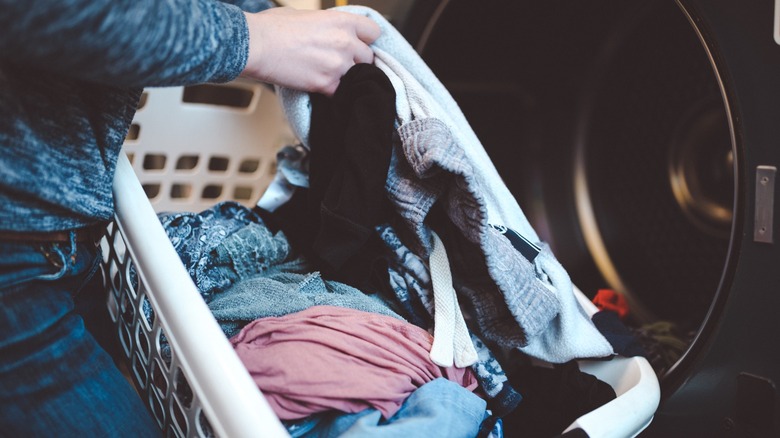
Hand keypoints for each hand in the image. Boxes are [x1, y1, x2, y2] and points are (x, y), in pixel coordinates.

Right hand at [241, 7, 379, 95]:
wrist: (256, 45)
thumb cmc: (273, 28)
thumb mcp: (306, 15)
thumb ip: (326, 25)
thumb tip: (327, 31)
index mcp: (342, 21)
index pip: (373, 33)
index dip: (365, 40)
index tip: (358, 45)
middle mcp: (345, 42)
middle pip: (368, 58)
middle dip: (356, 61)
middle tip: (340, 63)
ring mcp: (337, 65)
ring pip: (357, 77)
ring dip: (346, 78)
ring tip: (328, 75)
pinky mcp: (326, 84)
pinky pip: (340, 92)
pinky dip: (333, 92)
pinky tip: (320, 86)